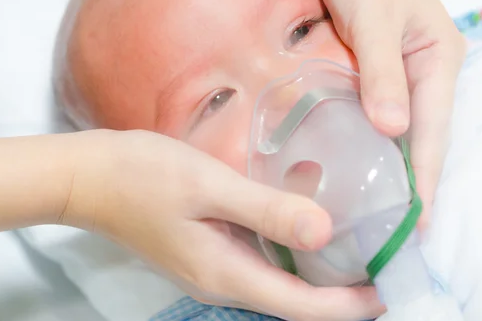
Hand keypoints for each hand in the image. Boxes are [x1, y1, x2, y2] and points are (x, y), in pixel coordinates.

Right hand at [64, 130, 384, 320]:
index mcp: (228, 272)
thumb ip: (266, 210)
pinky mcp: (207, 250)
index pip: (304, 306)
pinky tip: (306, 222)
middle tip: (384, 261)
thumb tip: (326, 233)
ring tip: (358, 245)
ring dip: (321, 272)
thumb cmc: (144, 175)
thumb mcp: (209, 186)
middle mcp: (224, 280)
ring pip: (280, 282)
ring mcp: (213, 267)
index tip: (392, 286)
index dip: (352, 304)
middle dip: (344, 292)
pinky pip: (262, 261)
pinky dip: (292, 251)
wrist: (89, 177)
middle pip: (296, 301)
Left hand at [273, 0, 466, 226]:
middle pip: (420, 134)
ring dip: (386, 163)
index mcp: (439, 58)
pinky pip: (371, 110)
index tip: (417, 220)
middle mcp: (423, 69)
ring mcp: (395, 70)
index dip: (426, 177)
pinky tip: (350, 161)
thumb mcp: (375, 19)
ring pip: (395, 126)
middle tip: (394, 226)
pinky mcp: (368, 67)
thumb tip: (393, 131)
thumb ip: (382, 75)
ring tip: (373, 206)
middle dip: (409, 179)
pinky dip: (364, 137)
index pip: (435, 129)